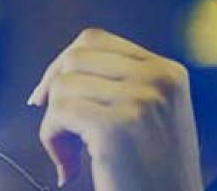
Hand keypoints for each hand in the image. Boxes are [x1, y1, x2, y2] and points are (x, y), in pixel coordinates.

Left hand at [26, 27, 203, 189]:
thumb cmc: (155, 177)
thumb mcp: (153, 116)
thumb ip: (121, 83)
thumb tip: (60, 70)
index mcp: (167, 71)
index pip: (96, 39)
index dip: (65, 63)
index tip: (49, 93)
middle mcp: (158, 78)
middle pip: (77, 56)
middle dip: (54, 88)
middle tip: (56, 127)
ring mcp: (141, 99)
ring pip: (64, 84)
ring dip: (54, 121)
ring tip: (71, 155)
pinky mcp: (118, 126)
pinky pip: (60, 112)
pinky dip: (51, 138)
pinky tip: (68, 167)